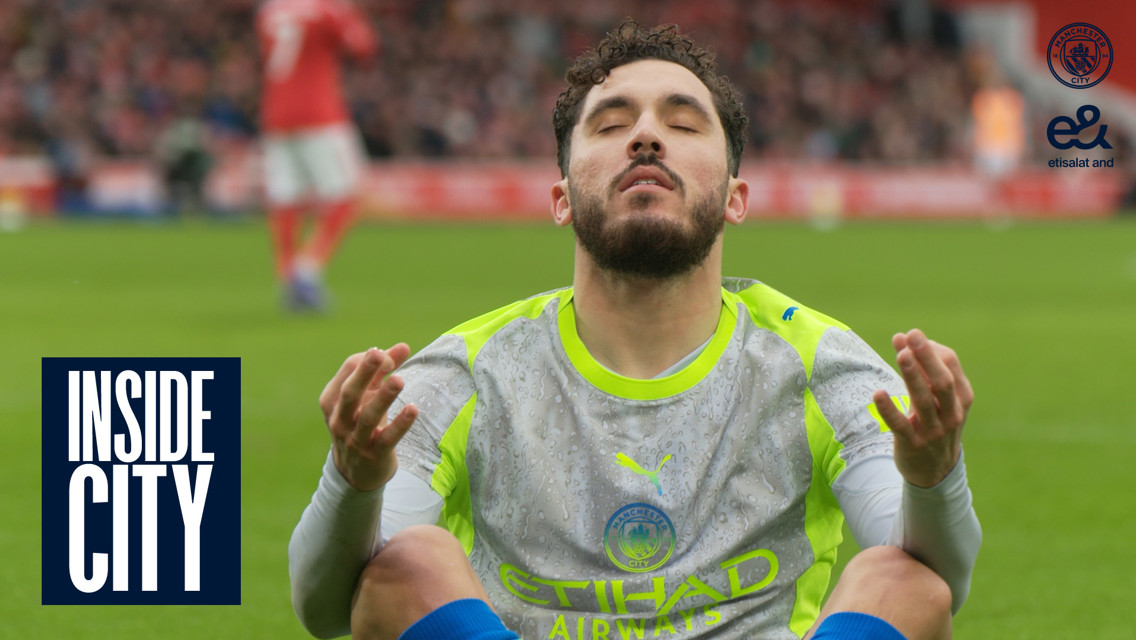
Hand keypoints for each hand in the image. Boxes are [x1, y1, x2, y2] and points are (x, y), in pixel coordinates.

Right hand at [319, 345, 418, 491]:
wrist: (355, 473)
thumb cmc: (361, 424)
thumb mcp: (368, 396)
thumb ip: (385, 370)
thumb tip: (403, 346)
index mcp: (333, 400)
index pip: (347, 371)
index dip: (368, 360)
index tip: (387, 355)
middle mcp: (340, 419)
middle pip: (350, 393)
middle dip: (364, 372)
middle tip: (379, 353)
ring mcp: (355, 439)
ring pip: (369, 416)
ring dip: (384, 397)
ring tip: (399, 380)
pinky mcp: (374, 455)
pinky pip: (387, 439)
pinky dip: (400, 424)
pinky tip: (413, 409)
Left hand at [872, 329, 973, 487]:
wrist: (935, 471)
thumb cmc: (934, 422)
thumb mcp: (936, 398)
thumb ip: (921, 370)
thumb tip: (902, 337)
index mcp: (962, 397)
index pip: (951, 365)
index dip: (930, 349)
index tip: (910, 336)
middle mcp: (952, 414)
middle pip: (942, 381)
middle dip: (927, 357)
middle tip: (913, 334)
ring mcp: (934, 431)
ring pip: (923, 400)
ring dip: (912, 376)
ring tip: (901, 354)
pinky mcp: (913, 444)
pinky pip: (900, 425)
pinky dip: (889, 410)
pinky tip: (877, 394)